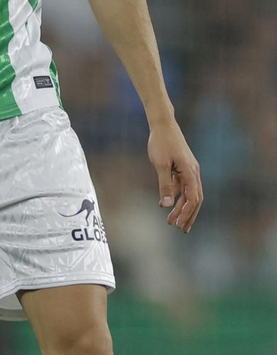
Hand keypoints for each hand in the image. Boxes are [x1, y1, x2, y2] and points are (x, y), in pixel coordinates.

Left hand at [147, 119, 202, 233]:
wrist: (163, 125)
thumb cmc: (161, 143)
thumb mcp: (160, 165)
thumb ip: (164, 185)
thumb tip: (165, 205)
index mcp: (191, 173)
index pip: (193, 199)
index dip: (187, 213)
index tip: (179, 225)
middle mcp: (193, 173)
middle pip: (195, 200)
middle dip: (188, 215)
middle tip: (182, 230)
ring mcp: (189, 170)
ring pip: (188, 194)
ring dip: (181, 208)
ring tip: (172, 222)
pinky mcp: (182, 167)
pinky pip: (181, 186)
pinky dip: (175, 196)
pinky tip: (165, 204)